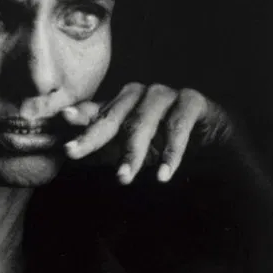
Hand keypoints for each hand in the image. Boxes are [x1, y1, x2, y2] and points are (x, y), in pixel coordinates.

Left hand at [61, 83, 230, 183]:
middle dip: (92, 137)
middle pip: (113, 116)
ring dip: (133, 152)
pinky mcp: (192, 101)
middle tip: (74, 153)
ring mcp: (166, 94)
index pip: (94, 112)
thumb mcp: (129, 149)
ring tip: (123, 179)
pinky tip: (163, 175)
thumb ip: (101, 147)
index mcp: (122, 103)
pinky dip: (171, 152)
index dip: (76, 120)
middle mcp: (140, 94)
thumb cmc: (165, 143)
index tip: (59, 128)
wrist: (214, 141)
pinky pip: (178, 126)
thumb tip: (62, 151)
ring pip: (143, 122)